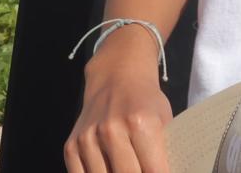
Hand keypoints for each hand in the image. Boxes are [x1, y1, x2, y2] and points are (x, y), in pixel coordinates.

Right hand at [66, 36, 171, 172]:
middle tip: (144, 170)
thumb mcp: (165, 119)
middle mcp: (112, 130)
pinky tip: (108, 170)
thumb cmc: (145, 101)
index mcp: (141, 123)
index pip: (154, 170)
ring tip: (127, 168)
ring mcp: (88, 139)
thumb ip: (164, 150)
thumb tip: (169, 172)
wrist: (115, 78)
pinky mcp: (71, 147)